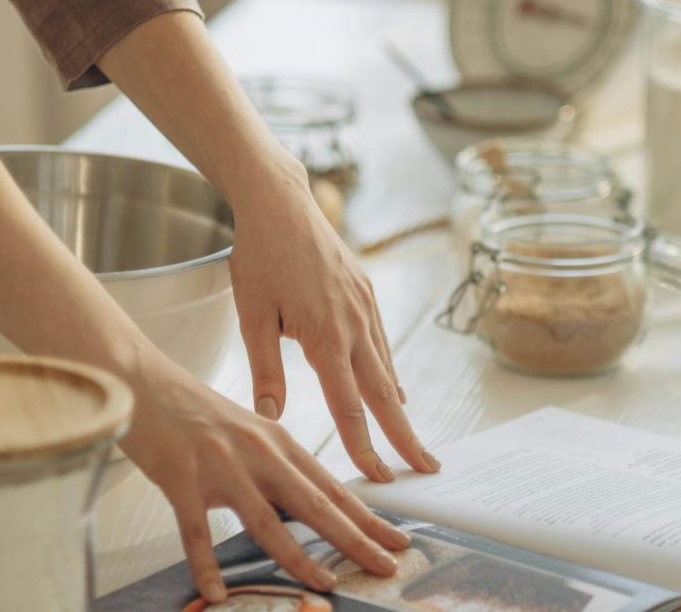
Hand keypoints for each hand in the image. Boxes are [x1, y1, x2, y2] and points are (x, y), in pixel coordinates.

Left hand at [93, 11, 438, 480]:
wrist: (280, 201)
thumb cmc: (259, 257)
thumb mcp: (252, 316)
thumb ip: (265, 371)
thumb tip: (270, 420)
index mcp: (325, 336)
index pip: (348, 405)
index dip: (363, 446)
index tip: (377, 479)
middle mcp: (354, 324)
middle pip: (385, 394)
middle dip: (405, 436)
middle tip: (427, 470)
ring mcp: (365, 306)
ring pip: (387, 368)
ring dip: (399, 408)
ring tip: (412, 440)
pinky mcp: (366, 291)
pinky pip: (383, 342)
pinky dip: (390, 372)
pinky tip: (392, 389)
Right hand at [120, 357, 411, 602]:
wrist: (143, 382)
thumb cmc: (197, 412)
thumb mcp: (249, 433)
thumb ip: (278, 466)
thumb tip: (311, 505)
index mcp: (278, 442)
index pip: (332, 487)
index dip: (367, 517)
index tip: (397, 541)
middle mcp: (258, 453)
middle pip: (314, 504)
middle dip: (355, 539)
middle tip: (387, 567)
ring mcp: (220, 466)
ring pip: (266, 521)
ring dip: (298, 557)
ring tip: (327, 585)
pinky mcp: (181, 479)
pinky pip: (195, 531)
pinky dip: (206, 565)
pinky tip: (216, 595)